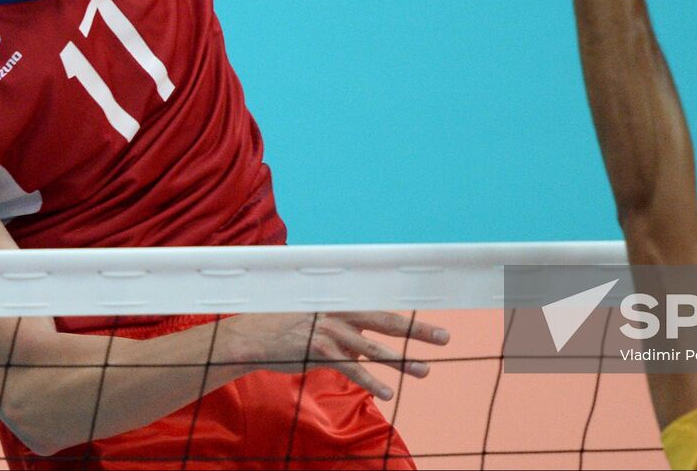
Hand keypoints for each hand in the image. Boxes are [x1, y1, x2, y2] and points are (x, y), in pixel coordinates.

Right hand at [225, 311, 448, 399]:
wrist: (250, 336)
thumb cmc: (284, 328)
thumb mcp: (318, 321)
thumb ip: (343, 331)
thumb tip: (363, 348)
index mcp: (342, 303)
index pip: (382, 307)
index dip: (409, 312)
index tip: (434, 317)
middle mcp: (340, 313)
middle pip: (387, 321)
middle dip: (419, 330)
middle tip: (445, 337)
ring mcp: (330, 332)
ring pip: (375, 348)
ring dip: (402, 361)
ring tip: (425, 370)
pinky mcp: (319, 352)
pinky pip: (351, 369)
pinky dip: (371, 381)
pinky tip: (387, 393)